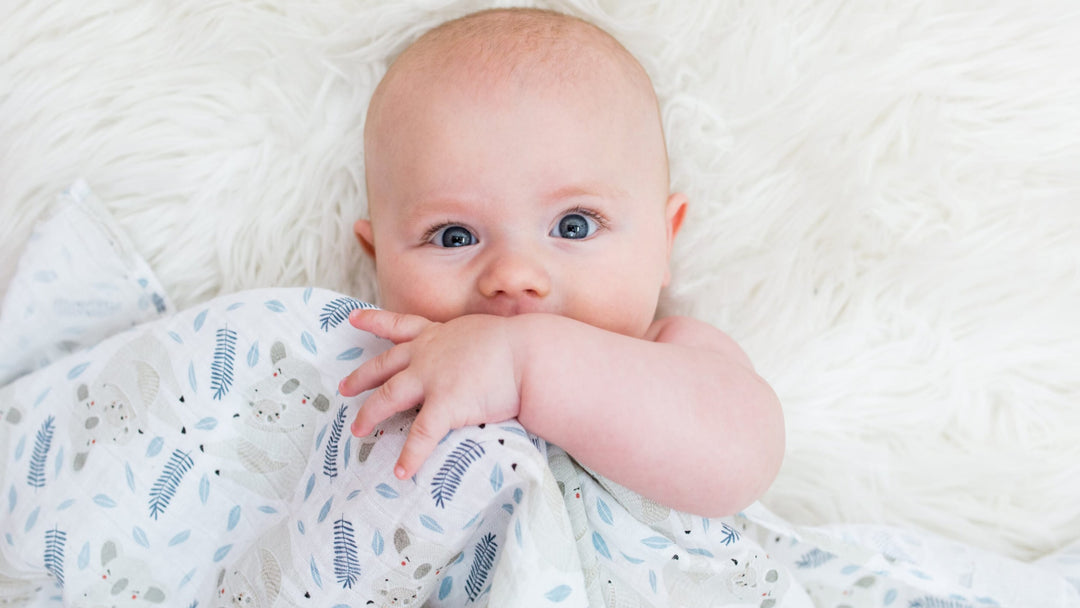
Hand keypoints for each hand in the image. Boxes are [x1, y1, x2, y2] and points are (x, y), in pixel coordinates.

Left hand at [339, 310, 521, 478]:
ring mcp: (433, 379)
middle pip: (384, 366)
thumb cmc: (519, 344)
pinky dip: (410, 456)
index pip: (400, 324)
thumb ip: (470, 346)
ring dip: (370, 415)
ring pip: (389, 398)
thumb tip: (475, 357)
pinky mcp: (445, 406)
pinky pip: (421, 436)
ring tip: (357, 431)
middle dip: (361, 377)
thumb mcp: (485, 335)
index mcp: (438, 335)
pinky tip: (400, 472)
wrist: (530, 355)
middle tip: (343, 387)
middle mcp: (428, 354)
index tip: (353, 318)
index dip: (375, 321)